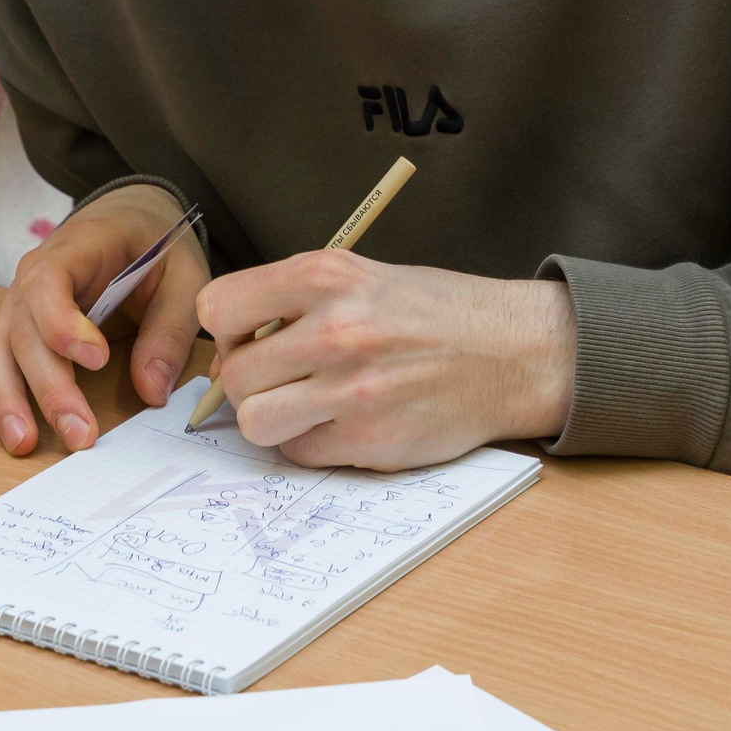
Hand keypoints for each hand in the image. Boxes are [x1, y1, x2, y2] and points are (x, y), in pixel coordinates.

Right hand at [0, 186, 210, 455]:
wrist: (127, 217)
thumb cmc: (152, 244)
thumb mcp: (182, 274)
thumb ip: (169, 329)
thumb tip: (150, 390)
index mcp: (74, 249)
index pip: (50, 283)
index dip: (63, 323)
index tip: (96, 359)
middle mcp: (32, 278)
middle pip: (24, 334)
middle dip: (49, 387)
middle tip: (79, 434)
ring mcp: (16, 305)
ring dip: (6, 400)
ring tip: (21, 443)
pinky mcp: (12, 328)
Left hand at [198, 253, 574, 469]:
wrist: (512, 351)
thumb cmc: (432, 312)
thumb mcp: (360, 276)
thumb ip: (292, 303)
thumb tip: (228, 353)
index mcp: (325, 276)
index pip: (219, 307)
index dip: (227, 329)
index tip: (249, 337)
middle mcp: (335, 330)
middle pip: (235, 375)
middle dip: (247, 381)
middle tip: (281, 378)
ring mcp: (352, 390)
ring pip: (255, 422)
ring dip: (271, 418)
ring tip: (303, 404)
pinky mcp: (369, 439)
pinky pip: (299, 454)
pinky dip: (310, 443)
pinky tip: (341, 422)